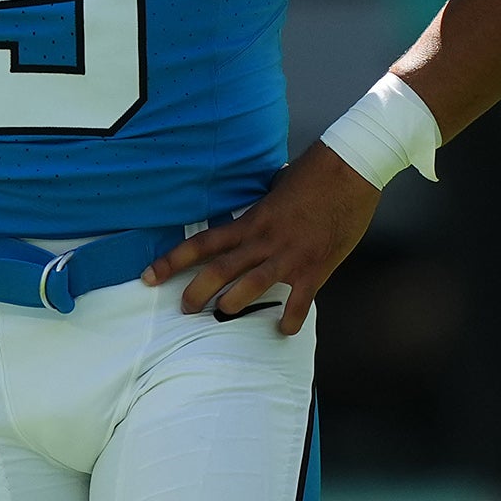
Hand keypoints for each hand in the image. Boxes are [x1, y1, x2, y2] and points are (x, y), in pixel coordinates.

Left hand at [145, 145, 381, 334]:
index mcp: (251, 220)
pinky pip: (298, 301)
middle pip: (220, 270)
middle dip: (196, 292)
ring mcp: (289, 256)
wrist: (351, 170)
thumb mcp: (276, 188)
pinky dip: (290, 319)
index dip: (172, 261)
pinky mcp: (315, 267)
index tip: (149, 276)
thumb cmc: (315, 174)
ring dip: (234, 304)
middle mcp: (263, 240)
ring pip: (251, 287)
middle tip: (184, 309)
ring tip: (223, 315)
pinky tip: (282, 330)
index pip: (202, 243)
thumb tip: (252, 212)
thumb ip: (261, 207)